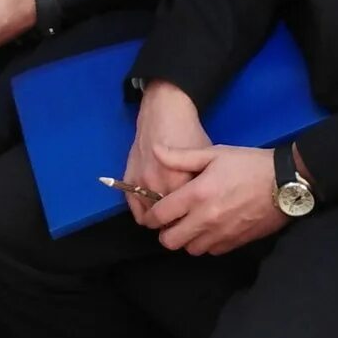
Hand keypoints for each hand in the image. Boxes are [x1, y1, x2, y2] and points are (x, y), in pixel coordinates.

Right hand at [124, 80, 210, 224]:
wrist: (164, 112)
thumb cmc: (189, 133)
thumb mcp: (205, 157)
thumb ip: (204, 184)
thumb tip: (209, 207)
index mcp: (180, 183)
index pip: (187, 217)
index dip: (194, 222)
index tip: (198, 223)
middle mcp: (157, 186)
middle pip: (168, 222)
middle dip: (177, 226)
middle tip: (185, 224)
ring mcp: (140, 183)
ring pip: (149, 219)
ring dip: (159, 221)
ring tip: (170, 218)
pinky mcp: (128, 180)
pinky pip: (133, 209)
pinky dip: (143, 214)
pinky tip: (154, 212)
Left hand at [147, 143, 285, 255]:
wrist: (286, 182)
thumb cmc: (249, 164)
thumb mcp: (215, 153)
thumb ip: (181, 156)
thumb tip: (156, 150)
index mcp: (197, 194)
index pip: (160, 215)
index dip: (151, 217)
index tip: (154, 213)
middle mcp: (205, 219)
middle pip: (170, 241)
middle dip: (166, 232)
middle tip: (173, 220)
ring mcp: (221, 234)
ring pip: (190, 249)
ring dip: (187, 239)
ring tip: (192, 224)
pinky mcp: (236, 243)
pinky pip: (211, 251)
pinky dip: (206, 243)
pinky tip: (211, 229)